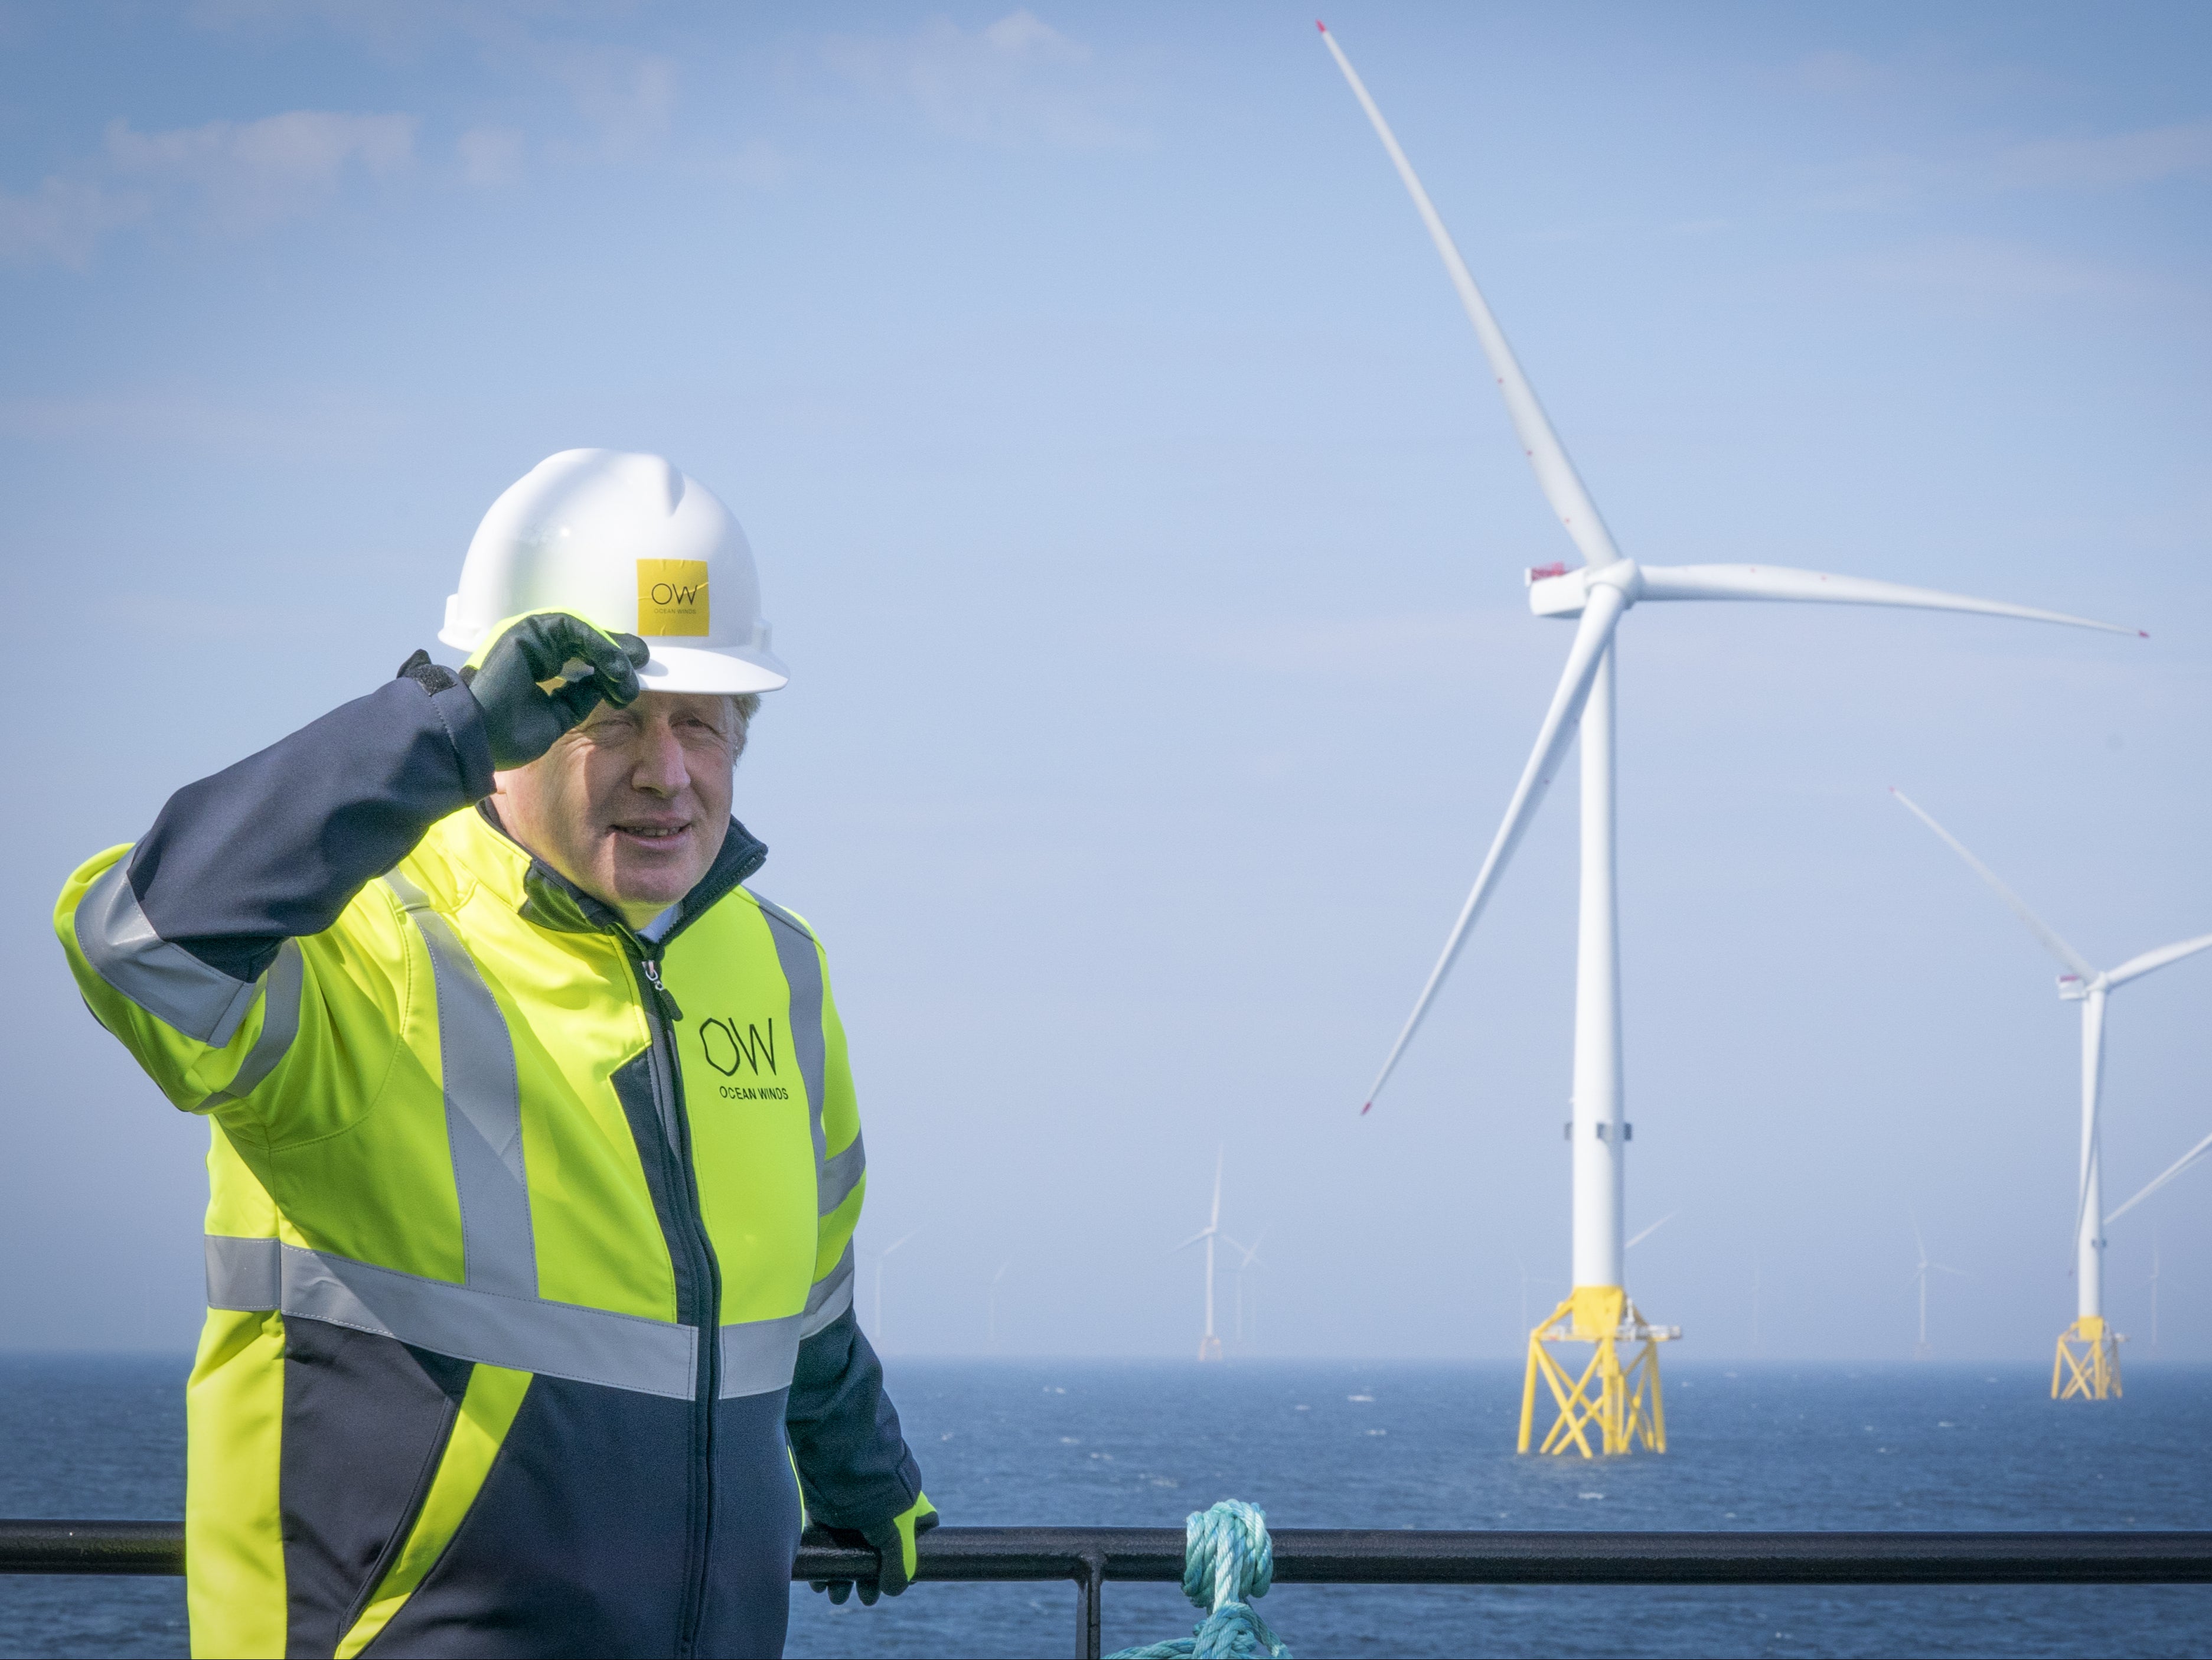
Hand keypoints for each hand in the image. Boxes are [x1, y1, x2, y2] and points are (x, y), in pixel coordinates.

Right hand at [460, 613, 648, 770]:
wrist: (476, 739)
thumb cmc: (505, 736)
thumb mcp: (556, 717)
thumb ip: (578, 698)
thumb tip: (604, 684)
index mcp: (539, 668)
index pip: (582, 658)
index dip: (609, 666)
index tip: (631, 682)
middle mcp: (536, 650)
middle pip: (587, 643)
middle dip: (617, 655)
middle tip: (642, 667)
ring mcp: (532, 638)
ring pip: (583, 634)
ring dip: (611, 651)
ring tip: (629, 672)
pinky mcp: (528, 631)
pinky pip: (572, 628)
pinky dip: (597, 643)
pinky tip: (614, 663)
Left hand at [810, 1492, 937, 1606]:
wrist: (843, 1465)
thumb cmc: (879, 1497)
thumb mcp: (895, 1534)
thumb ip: (898, 1564)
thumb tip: (895, 1590)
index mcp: (905, 1509)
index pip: (915, 1537)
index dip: (910, 1561)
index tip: (902, 1580)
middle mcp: (880, 1511)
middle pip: (877, 1552)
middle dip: (869, 1579)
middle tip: (866, 1598)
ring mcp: (853, 1512)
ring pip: (850, 1550)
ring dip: (844, 1577)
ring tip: (837, 1595)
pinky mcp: (829, 1512)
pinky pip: (828, 1543)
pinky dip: (825, 1563)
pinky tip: (820, 1583)